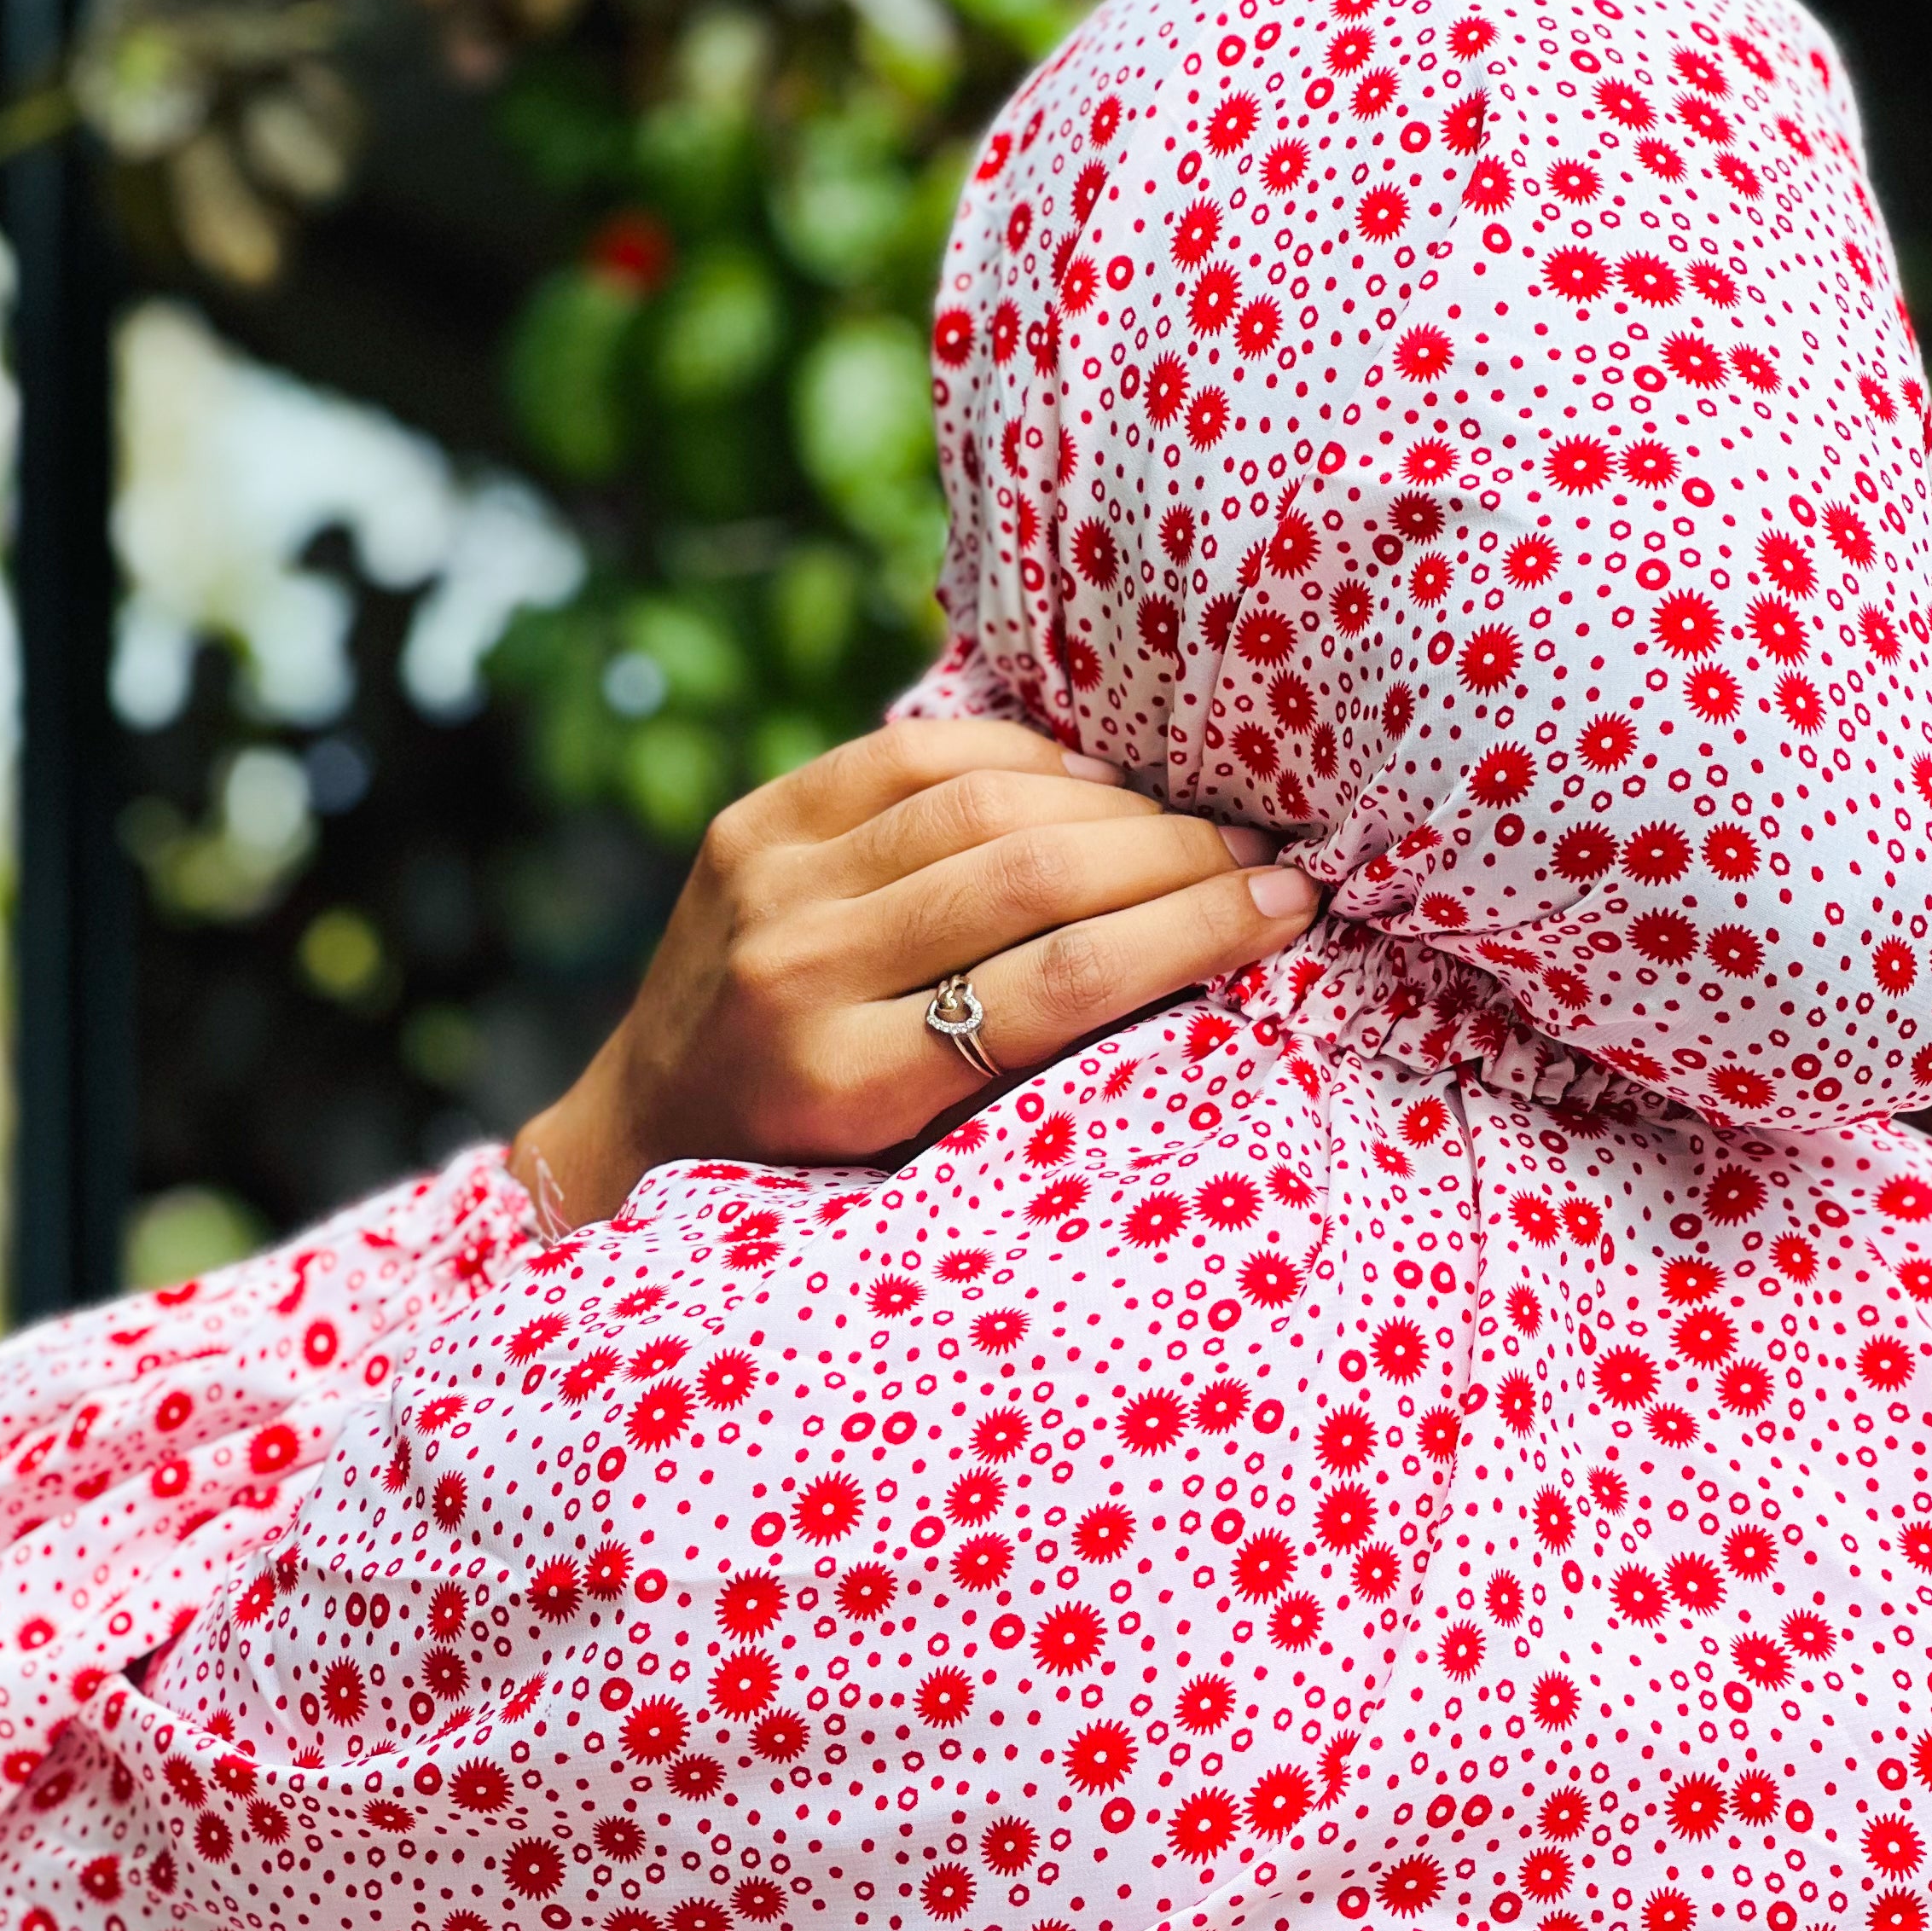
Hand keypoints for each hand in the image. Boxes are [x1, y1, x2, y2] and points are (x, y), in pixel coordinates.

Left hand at [506, 720, 1316, 1224]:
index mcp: (847, 1085)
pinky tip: (1088, 786)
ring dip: (1112, 807)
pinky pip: (911, 756)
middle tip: (1265, 863)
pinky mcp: (749, 824)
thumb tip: (1201, 954)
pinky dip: (1017, 761)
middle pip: (1030, 878)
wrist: (645, 1133)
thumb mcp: (918, 1164)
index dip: (1190, 937)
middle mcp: (797, 973)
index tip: (1286, 914)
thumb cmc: (813, 1175)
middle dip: (1175, 859)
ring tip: (1193, 827)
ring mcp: (766, 885)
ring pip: (980, 804)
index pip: (1056, 987)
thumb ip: (1030, 1074)